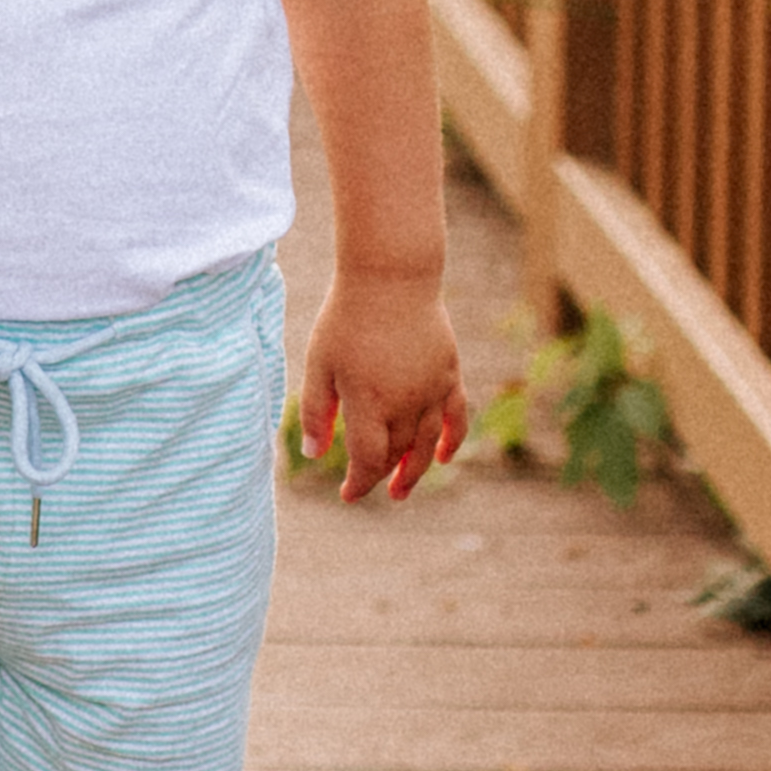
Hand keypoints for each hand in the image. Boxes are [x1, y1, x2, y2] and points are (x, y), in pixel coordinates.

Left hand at [289, 269, 464, 503]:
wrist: (391, 276)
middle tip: (370, 488)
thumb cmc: (346, 319)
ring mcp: (432, 390)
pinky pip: (456, 418)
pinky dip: (451, 442)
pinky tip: (442, 458)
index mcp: (368, 402)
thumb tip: (314, 454)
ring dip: (415, 471)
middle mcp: (405, 403)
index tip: (347, 494)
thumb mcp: (319, 363)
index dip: (358, 483)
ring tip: (401, 490)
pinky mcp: (449, 375)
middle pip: (396, 454)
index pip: (368, 460)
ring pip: (426, 444)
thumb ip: (315, 411)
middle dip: (381, 475)